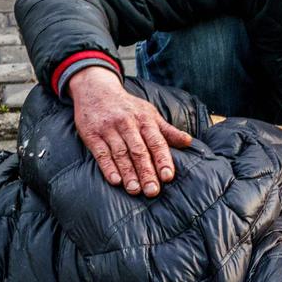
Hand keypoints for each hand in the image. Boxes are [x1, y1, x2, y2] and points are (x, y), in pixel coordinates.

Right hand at [68, 67, 192, 196]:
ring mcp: (109, 129)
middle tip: (153, 191)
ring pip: (120, 154)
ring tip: (135, 190)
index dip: (162, 160)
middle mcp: (127, 124)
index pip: (156, 142)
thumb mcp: (149, 114)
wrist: (97, 90)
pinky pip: (101, 153)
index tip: (168, 176)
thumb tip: (189, 142)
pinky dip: (108, 167)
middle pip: (139, 151)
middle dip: (146, 172)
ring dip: (128, 173)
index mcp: (145, 120)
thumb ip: (168, 131)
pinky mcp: (92, 135)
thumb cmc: (128, 107)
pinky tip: (115, 181)